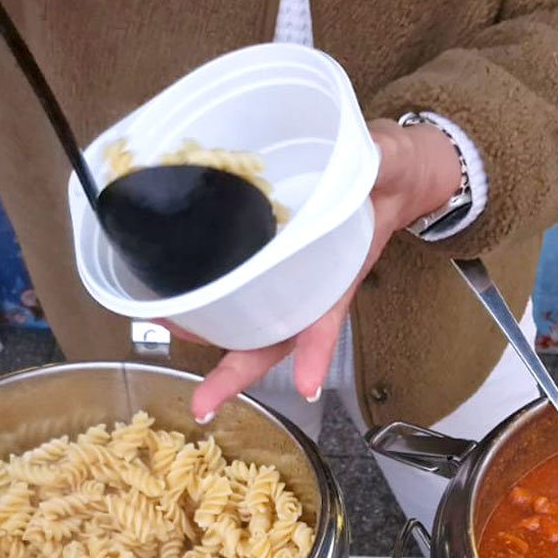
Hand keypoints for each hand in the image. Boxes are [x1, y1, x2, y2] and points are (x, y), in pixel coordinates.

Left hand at [186, 117, 462, 421]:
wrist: (389, 177)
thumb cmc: (390, 176)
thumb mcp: (392, 163)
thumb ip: (382, 162)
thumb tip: (374, 155)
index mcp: (340, 275)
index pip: (326, 320)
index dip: (316, 353)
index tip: (307, 387)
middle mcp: (309, 289)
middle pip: (271, 344)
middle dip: (235, 374)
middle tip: (202, 403)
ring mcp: (287, 280)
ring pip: (247, 325)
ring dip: (208, 335)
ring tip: (164, 329)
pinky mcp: (268, 259)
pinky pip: (236, 287)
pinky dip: (205, 295)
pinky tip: (172, 290)